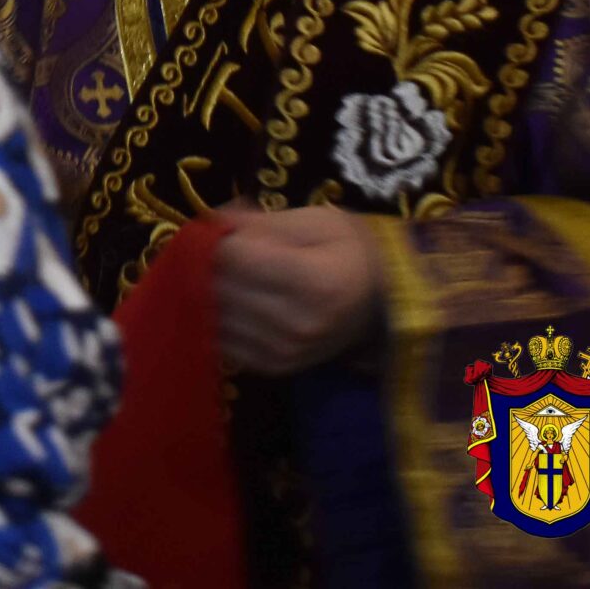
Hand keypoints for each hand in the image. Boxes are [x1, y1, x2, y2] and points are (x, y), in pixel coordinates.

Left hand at [212, 204, 384, 375]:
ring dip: (203, 292)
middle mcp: (297, 323)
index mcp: (311, 282)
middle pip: (219, 287)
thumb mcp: (312, 222)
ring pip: (214, 316)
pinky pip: (224, 342)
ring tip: (216, 273)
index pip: (234, 258)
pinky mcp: (276, 368)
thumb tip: (209, 223)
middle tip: (206, 248)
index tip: (212, 230)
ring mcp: (285, 351)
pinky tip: (226, 301)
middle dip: (203, 263)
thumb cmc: (350, 250)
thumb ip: (258, 223)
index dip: (213, 239)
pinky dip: (215, 319)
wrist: (385, 300)